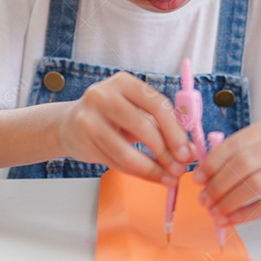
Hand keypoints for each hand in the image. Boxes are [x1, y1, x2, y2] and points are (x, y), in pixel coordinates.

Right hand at [56, 72, 193, 184]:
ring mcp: (88, 117)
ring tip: (168, 178)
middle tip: (180, 169)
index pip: (157, 105)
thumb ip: (163, 127)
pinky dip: (137, 173)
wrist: (70, 124)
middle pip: (143, 126)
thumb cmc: (112, 116)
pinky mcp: (81, 139)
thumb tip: (191, 150)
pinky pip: (115, 162)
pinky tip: (151, 176)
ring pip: (126, 151)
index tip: (187, 152)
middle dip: (165, 152)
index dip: (175, 131)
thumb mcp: (137, 111)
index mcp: (124, 82)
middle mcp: (103, 95)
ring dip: (152, 169)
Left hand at [193, 116, 260, 222]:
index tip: (199, 178)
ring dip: (228, 201)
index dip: (212, 163)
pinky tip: (233, 219)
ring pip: (253, 185)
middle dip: (217, 185)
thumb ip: (250, 149)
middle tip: (204, 198)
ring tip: (215, 211)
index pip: (234, 144)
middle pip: (241, 164)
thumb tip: (210, 169)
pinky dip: (246, 214)